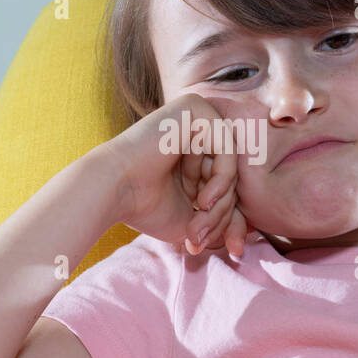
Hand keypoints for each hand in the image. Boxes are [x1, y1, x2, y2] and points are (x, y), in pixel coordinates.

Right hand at [101, 92, 258, 257]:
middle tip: (200, 238)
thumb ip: (224, 222)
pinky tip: (201, 199)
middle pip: (233, 178)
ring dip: (220, 204)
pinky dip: (221, 181)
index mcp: (195, 153)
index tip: (232, 250)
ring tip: (197, 225)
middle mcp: (198, 131)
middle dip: (223, 216)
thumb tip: (246, 238)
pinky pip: (228, 150)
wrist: (111, 190)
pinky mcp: (195, 108)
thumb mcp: (195, 221)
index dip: (233, 220)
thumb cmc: (144, 206)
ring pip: (233, 167)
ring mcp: (198, 116)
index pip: (231, 186)